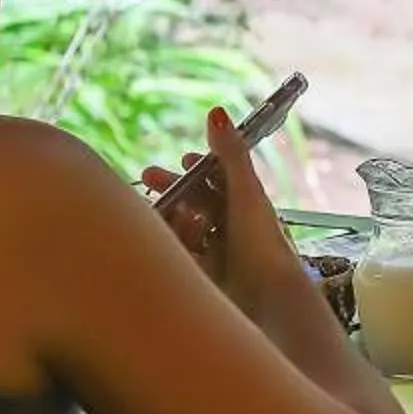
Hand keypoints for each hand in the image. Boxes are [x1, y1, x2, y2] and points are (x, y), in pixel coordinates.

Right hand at [140, 109, 298, 300]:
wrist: (266, 302)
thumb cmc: (262, 244)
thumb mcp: (246, 194)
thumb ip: (230, 155)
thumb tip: (215, 111)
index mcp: (247, 209)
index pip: (219, 182)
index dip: (199, 169)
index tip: (184, 159)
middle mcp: (232, 231)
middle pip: (195, 202)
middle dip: (173, 188)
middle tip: (146, 177)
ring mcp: (215, 257)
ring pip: (182, 227)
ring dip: (176, 216)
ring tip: (179, 216)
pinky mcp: (200, 281)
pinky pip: (177, 254)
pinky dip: (176, 244)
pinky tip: (180, 245)